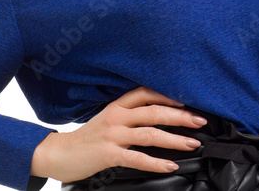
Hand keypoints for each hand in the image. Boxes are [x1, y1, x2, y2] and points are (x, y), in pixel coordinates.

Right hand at [30, 86, 207, 182]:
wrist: (58, 155)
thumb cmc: (87, 138)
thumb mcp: (108, 118)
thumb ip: (129, 114)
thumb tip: (159, 114)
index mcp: (118, 105)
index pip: (147, 93)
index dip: (169, 95)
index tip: (190, 100)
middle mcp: (117, 116)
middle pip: (154, 111)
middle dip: (181, 116)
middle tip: (200, 120)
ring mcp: (112, 135)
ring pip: (150, 133)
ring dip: (174, 139)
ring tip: (192, 143)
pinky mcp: (108, 154)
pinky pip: (137, 158)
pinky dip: (156, 162)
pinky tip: (170, 165)